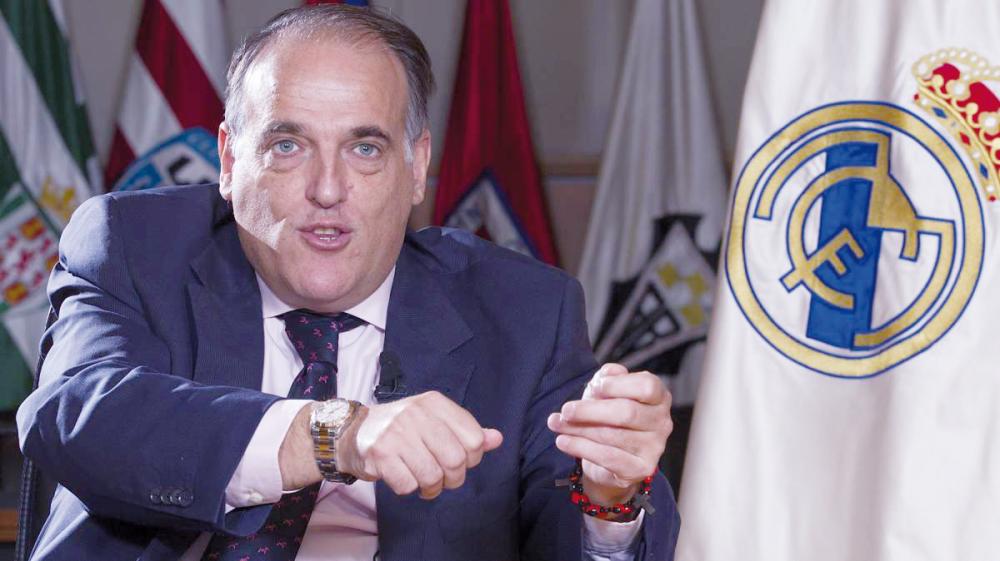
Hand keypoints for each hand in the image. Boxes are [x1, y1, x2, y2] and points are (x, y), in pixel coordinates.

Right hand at [338, 391, 502, 498]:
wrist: (353, 432)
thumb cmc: (401, 429)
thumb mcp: (435, 422)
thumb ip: (466, 431)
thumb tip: (497, 439)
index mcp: (434, 403)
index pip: (473, 439)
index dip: (471, 458)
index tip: (458, 460)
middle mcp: (416, 414)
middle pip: (456, 460)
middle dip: (452, 478)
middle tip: (443, 479)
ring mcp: (396, 433)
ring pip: (432, 476)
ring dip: (431, 488)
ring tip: (425, 483)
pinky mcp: (380, 454)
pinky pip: (408, 485)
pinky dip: (409, 489)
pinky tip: (404, 479)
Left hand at [547, 363, 671, 505]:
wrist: (611, 459)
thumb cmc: (610, 417)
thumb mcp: (607, 392)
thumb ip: (608, 379)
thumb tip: (605, 375)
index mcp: (659, 397)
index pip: (647, 386)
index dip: (618, 385)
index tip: (593, 387)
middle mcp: (662, 422)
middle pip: (626, 412)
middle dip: (590, 410)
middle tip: (566, 410)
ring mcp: (654, 448)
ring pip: (612, 435)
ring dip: (578, 429)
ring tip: (556, 424)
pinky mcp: (640, 469)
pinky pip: (607, 457)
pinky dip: (580, 448)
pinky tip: (562, 441)